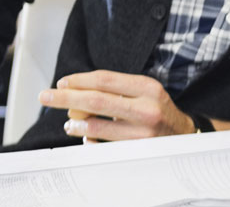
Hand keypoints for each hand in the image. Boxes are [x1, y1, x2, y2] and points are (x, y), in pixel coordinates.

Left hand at [40, 71, 195, 141]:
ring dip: (76, 124)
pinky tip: (89, 137)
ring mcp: (142, 132)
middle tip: (45, 96)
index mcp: (148, 88)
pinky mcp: (136, 151)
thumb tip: (75, 93)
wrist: (184, 135)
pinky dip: (90, 141)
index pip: (106, 80)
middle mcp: (147, 109)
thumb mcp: (145, 93)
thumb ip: (116, 91)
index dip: (79, 80)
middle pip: (96, 100)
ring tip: (69, 123)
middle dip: (66, 98)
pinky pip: (102, 146)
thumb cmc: (157, 111)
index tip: (61, 83)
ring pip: (96, 126)